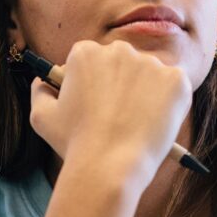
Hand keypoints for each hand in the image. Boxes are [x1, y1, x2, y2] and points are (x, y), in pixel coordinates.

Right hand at [27, 39, 192, 191]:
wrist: (110, 166)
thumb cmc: (74, 143)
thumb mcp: (41, 117)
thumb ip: (40, 91)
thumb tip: (43, 81)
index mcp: (86, 52)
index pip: (93, 59)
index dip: (94, 83)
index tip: (97, 104)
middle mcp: (119, 50)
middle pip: (123, 64)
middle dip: (122, 85)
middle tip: (119, 116)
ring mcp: (151, 63)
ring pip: (151, 76)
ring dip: (147, 94)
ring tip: (138, 124)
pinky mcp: (177, 79)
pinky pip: (175, 87)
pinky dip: (170, 103)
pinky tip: (157, 121)